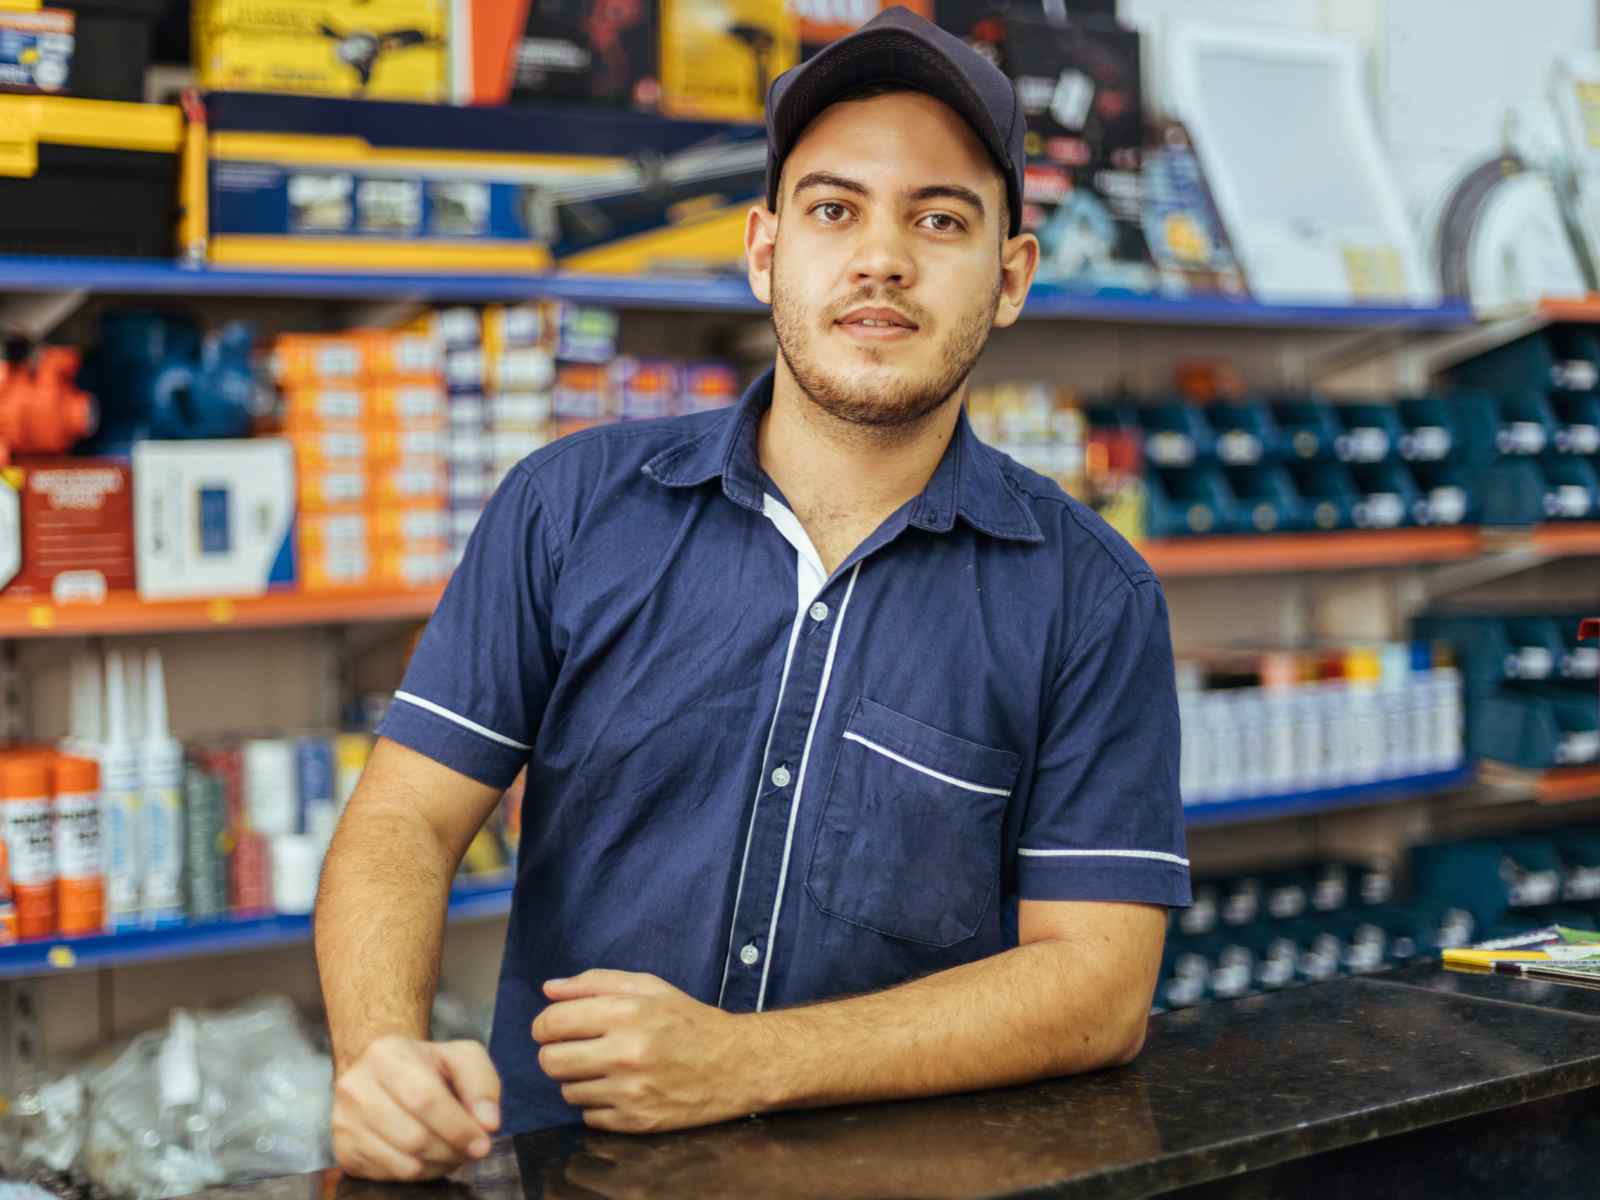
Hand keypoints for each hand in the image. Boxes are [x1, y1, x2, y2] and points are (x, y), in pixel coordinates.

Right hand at [331, 1035, 501, 1180]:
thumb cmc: (427, 1065)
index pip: (424, 1099)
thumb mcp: (462, 1057)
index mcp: (386, 1054)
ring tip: (452, 1152)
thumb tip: (488, 1123)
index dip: (458, 1127)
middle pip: (413, 1137)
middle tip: (471, 1150)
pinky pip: (388, 1176)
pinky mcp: (342, 1149)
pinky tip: (429, 1157)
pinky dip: (418, 1173)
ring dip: (438, 1165)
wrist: (380, 1071)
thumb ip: (482, 1084)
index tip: (482, 1143)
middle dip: (451, 1150)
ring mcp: (344, 1121)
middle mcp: (356, 1086)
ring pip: (402, 1163)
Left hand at [533, 970, 755, 1133]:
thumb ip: (595, 983)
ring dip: (579, 1080)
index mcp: (626, 1013)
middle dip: (555, 1054)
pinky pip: (588, 1117)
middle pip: (550, 1062)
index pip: (552, 1023)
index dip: (544, 1025)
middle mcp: (625, 1053)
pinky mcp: (635, 1122)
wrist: (735, 1064)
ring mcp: (630, 1092)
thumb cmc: (688, 1020)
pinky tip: (620, 1089)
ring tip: (605, 1068)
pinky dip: (597, 1104)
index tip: (553, 1028)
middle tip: (576, 1049)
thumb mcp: (648, 987)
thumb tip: (548, 989)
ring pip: (567, 1092)